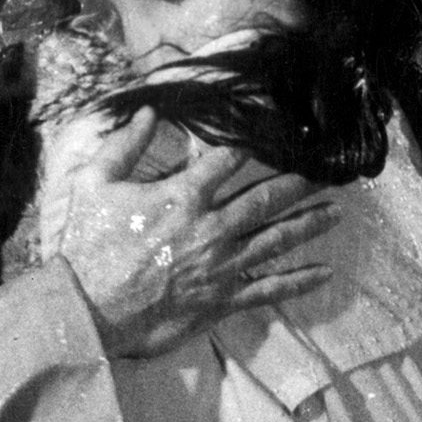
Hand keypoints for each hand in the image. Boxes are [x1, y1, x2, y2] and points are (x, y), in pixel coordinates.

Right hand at [54, 109, 338, 358]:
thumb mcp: (93, 184)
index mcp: (183, 196)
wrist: (86, 309)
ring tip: (335, 213)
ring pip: (277, 240)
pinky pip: (269, 289)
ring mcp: (222, 265)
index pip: (226, 161)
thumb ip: (124, 145)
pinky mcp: (222, 299)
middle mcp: (212, 227)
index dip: (247, 146)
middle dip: (298, 184)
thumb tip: (150, 112)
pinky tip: (324, 274)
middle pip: (266, 199)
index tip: (267, 137)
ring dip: (309, 225)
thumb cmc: (87, 246)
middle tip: (324, 174)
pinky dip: (298, 282)